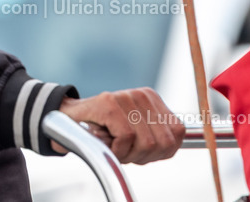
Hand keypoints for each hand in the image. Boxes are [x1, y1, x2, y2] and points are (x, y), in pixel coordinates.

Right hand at [56, 87, 184, 163]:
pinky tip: (106, 141)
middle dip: (144, 156)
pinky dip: (116, 149)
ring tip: (114, 144)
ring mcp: (126, 96)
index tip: (140, 150)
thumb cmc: (106, 132)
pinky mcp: (109, 103)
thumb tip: (182, 141)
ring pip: (147, 142)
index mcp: (153, 99)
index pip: (177, 134)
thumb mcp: (138, 135)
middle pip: (163, 142)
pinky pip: (126, 138)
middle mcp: (142, 95)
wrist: (67, 122)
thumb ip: (160, 138)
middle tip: (124, 149)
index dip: (161, 152)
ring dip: (128, 154)